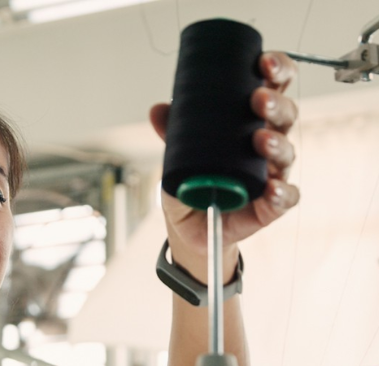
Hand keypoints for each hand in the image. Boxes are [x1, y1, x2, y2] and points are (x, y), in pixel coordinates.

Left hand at [151, 52, 299, 279]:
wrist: (189, 224)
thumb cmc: (192, 179)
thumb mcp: (179, 153)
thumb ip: (174, 131)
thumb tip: (158, 109)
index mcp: (251, 119)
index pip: (273, 87)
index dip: (277, 70)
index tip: (264, 62)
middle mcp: (268, 142)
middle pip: (286, 115)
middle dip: (276, 104)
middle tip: (258, 99)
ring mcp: (272, 173)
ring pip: (287, 153)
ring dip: (277, 143)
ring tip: (260, 139)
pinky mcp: (270, 206)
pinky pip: (285, 198)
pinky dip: (281, 193)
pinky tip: (271, 188)